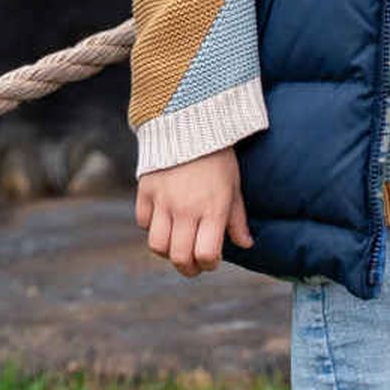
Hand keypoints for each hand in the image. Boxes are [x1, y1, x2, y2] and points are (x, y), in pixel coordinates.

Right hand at [135, 152, 250, 276]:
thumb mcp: (233, 186)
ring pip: (157, 246)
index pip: (206, 255)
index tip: (212, 259)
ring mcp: (164, 200)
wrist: (189, 121)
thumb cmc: (217, 156)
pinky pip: (143, 222)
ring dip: (167, 252)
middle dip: (188, 268)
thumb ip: (237, 219)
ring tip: (176, 245)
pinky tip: (163, 220)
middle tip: (193, 264)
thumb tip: (246, 245)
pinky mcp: (146, 190)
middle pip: (180, 257)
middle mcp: (187, 209)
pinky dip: (151, 227)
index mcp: (213, 209)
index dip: (210, 264)